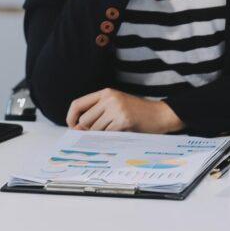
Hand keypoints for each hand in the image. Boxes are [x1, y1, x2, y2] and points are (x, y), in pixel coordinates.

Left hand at [66, 88, 183, 132]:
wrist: (159, 114)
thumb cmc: (137, 112)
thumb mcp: (115, 106)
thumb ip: (98, 113)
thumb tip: (78, 128)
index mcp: (105, 93)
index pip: (78, 103)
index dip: (71, 117)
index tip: (72, 127)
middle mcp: (109, 98)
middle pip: (85, 120)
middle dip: (88, 131)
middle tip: (97, 135)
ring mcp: (116, 108)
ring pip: (95, 129)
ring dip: (101, 135)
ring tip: (113, 131)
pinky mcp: (123, 119)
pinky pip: (107, 134)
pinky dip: (110, 137)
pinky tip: (120, 133)